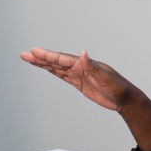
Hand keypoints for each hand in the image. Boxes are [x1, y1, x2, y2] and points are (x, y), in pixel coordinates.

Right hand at [19, 47, 137, 111]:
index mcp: (84, 64)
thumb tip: (83, 54)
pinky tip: (46, 68)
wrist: (125, 99)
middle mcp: (80, 67)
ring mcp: (79, 75)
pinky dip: (53, 71)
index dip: (47, 56)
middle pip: (56, 62)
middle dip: (40, 58)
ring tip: (29, 59)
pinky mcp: (80, 83)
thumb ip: (92, 66)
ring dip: (43, 64)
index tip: (34, 51)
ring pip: (57, 68)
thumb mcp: (106, 77)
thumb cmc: (118, 87)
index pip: (62, 59)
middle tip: (25, 54)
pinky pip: (63, 76)